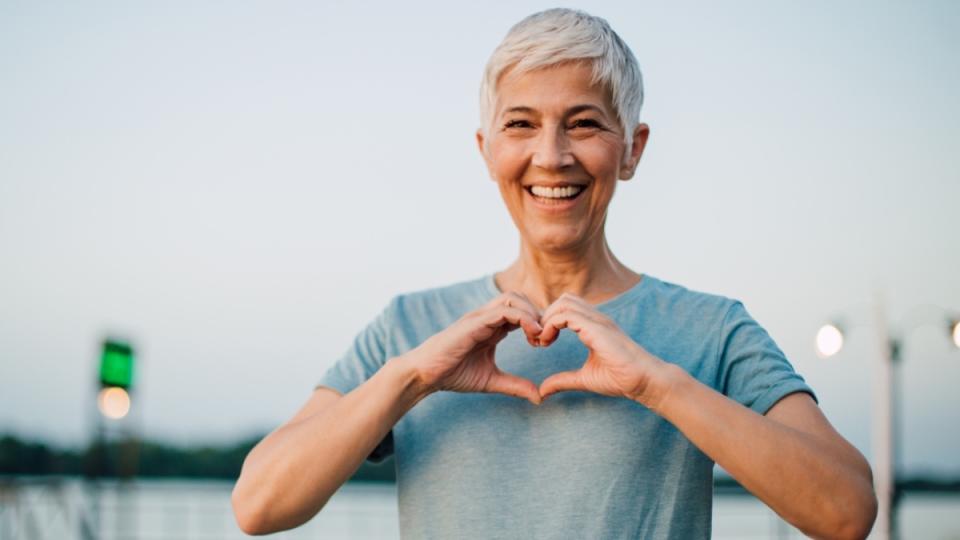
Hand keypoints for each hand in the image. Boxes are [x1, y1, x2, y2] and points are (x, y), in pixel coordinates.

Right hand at [405, 291, 543, 404]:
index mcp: (492, 327)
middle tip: (545, 337)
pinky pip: (504, 310)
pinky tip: (531, 335)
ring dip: (532, 312)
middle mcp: (487, 317)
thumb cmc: (453, 374)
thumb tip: (539, 397)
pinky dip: (523, 318)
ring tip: (539, 335)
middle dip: (538, 313)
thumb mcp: (491, 380)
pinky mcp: (475, 322)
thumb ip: (515, 386)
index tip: (545, 343)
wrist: (426, 374)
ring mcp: (480, 317)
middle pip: (520, 298)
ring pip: (513, 297)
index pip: (521, 311)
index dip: (538, 323)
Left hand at [537, 293, 670, 407]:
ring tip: (542, 340)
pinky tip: (547, 342)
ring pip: (563, 302)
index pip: (566, 309)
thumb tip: (542, 391)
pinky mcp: (596, 327)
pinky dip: (551, 325)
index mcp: (593, 326)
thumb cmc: (620, 379)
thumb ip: (563, 381)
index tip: (540, 342)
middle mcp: (595, 319)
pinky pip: (566, 315)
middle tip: (538, 339)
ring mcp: (597, 320)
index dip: (549, 322)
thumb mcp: (584, 379)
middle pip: (563, 300)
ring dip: (546, 319)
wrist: (643, 380)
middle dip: (545, 316)